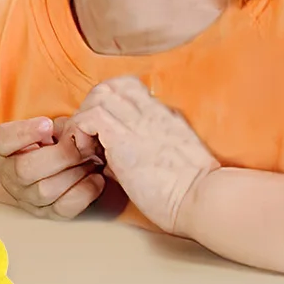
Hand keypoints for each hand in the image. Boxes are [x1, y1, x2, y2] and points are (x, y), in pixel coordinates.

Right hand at [0, 116, 106, 218]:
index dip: (24, 133)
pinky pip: (63, 208)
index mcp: (6, 148)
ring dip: (74, 173)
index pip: (3, 140)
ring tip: (90, 160)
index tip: (47, 124)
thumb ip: (60, 127)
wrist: (62, 167)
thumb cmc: (56, 143)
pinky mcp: (47, 213)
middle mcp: (10, 175)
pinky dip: (84, 192)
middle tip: (81, 146)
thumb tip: (78, 132)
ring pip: (44, 191)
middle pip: (24, 170)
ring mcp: (26, 198)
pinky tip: (96, 177)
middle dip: (59, 156)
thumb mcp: (55, 128)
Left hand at [65, 77, 218, 234]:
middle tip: (91, 139)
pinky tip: (89, 155)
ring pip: (98, 96)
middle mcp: (151, 111)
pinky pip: (89, 118)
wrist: (203, 198)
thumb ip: (140, 151)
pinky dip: (80, 133)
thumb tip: (110, 161)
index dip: (109, 103)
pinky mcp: (123, 138)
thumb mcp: (168, 160)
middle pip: (110, 85)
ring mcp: (138, 121)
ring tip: (89, 149)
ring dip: (85, 120)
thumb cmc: (190, 191)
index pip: (129, 87)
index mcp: (164, 115)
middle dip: (91, 107)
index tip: (103, 132)